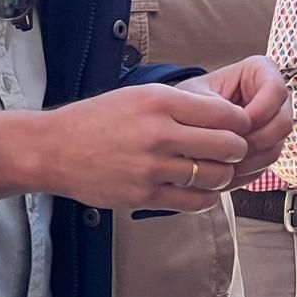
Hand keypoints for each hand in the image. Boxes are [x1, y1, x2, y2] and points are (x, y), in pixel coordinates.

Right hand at [0, 83, 252, 212]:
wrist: (55, 148)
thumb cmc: (100, 118)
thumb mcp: (141, 95)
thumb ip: (182, 104)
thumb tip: (225, 116)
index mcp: (161, 102)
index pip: (225, 114)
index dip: (241, 123)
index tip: (240, 126)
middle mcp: (160, 133)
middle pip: (227, 146)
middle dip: (238, 149)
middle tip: (235, 150)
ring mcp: (152, 167)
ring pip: (214, 176)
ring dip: (224, 174)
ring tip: (219, 170)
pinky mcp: (144, 195)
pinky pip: (193, 201)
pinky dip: (206, 197)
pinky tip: (202, 189)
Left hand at [178, 56, 291, 188]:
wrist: (181, 121)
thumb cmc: (187, 100)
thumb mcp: (194, 96)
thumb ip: (214, 108)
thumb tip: (236, 130)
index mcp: (260, 71)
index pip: (276, 90)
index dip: (261, 111)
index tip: (237, 125)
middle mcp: (273, 97)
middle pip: (282, 123)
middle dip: (256, 140)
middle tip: (229, 150)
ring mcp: (272, 124)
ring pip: (276, 147)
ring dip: (250, 159)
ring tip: (222, 163)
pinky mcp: (266, 147)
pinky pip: (266, 164)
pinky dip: (246, 170)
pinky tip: (224, 171)